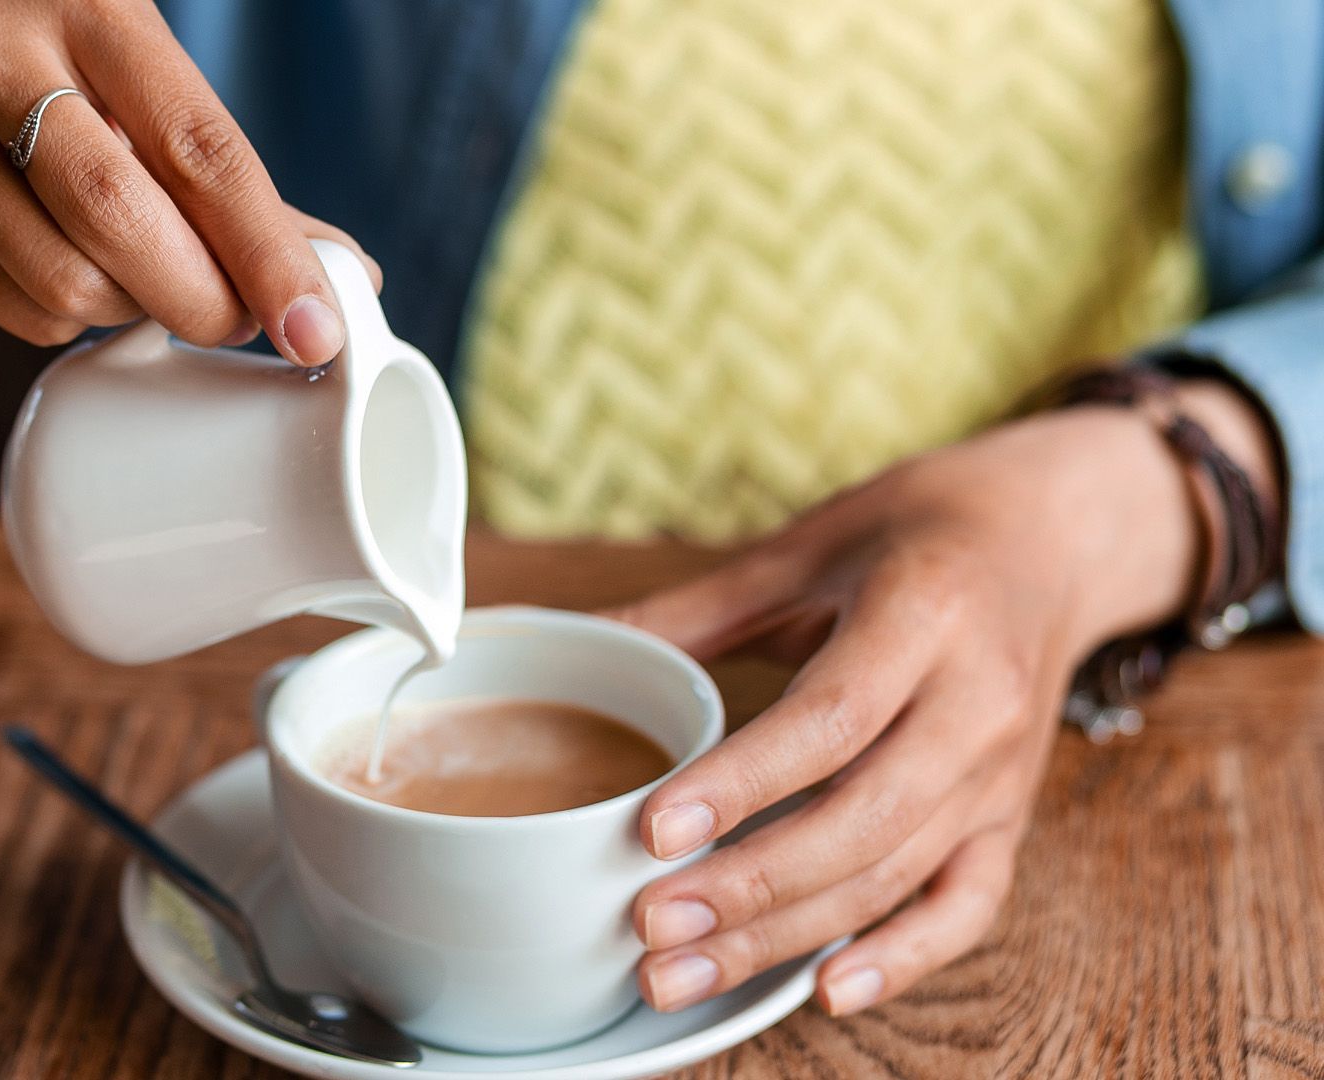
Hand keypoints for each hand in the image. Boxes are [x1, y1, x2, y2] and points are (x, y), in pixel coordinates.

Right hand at [0, 0, 373, 354]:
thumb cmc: (50, 74)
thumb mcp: (139, 81)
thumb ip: (228, 172)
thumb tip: (340, 277)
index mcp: (89, 3)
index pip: (200, 146)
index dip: (266, 249)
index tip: (314, 326)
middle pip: (121, 218)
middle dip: (201, 298)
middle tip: (231, 321)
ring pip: (67, 282)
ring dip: (130, 308)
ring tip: (139, 276)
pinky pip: (21, 311)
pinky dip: (69, 317)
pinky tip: (69, 267)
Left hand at [605, 395, 1250, 1016]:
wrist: (1051, 537)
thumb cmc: (917, 532)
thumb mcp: (806, 548)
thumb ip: (695, 607)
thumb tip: (579, 636)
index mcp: (922, 616)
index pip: (829, 720)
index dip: (740, 784)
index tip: (654, 830)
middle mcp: (975, 704)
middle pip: (861, 819)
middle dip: (749, 886)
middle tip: (649, 926)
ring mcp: (1001, 773)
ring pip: (897, 875)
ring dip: (789, 936)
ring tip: (686, 971)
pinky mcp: (1012, 817)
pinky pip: (966, 905)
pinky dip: (903, 958)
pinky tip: (825, 991)